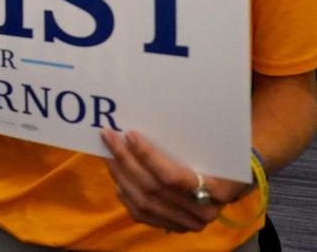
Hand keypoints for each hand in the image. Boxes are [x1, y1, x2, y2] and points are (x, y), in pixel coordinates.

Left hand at [101, 130, 249, 232]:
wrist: (233, 181)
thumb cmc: (221, 156)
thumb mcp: (214, 145)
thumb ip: (189, 138)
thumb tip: (151, 114)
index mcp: (217, 190)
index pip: (172, 177)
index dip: (147, 155)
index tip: (130, 134)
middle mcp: (202, 212)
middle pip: (152, 188)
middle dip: (125, 160)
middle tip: (109, 136)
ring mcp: (186, 223)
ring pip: (143, 202)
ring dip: (120, 174)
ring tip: (108, 152)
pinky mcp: (172, 226)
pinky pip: (141, 214)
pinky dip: (125, 194)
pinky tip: (117, 174)